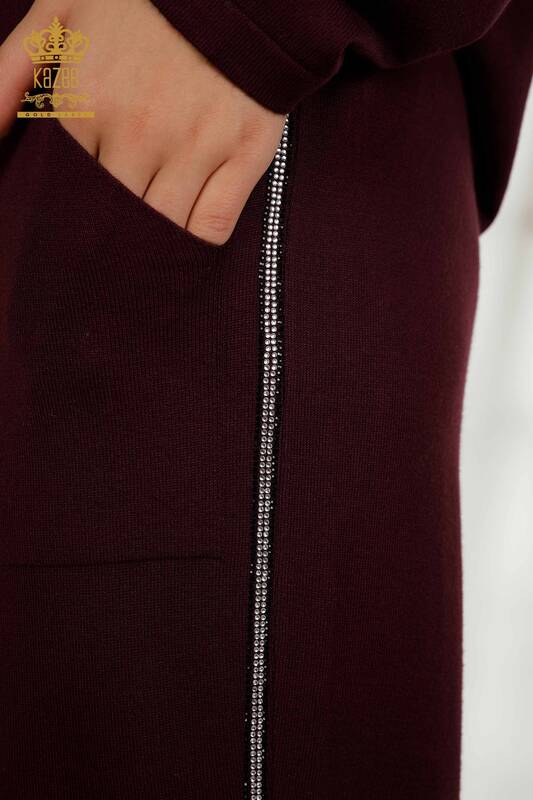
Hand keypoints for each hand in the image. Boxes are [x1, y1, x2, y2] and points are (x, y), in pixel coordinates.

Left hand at [0, 0, 285, 243]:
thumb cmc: (138, 0)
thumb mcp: (57, 16)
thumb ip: (10, 75)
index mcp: (86, 103)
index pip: (67, 192)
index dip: (70, 213)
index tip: (75, 224)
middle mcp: (140, 131)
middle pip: (114, 220)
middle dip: (107, 239)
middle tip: (106, 247)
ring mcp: (196, 144)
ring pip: (162, 230)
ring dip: (151, 246)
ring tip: (144, 248)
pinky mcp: (245, 152)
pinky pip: (212, 226)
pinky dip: (196, 243)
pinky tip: (185, 239)